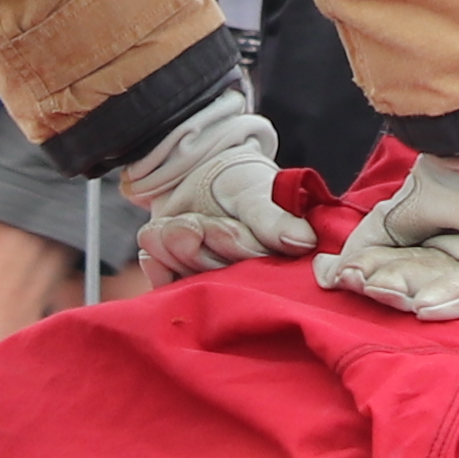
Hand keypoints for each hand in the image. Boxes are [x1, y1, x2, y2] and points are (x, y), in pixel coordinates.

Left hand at [120, 90, 313, 280]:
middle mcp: (246, 279)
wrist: (197, 171)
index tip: (218, 225)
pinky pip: (164, 286)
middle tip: (189, 223)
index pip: (254, 268)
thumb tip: (304, 242)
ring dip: (172, 246)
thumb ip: (273, 219)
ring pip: (187, 277)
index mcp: (276, 261)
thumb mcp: (256, 192)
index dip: (230, 246)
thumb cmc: (237, 181)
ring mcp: (212, 283)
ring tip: (171, 224)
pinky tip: (156, 237)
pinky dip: (155, 262)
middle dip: (197, 245)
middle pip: (216, 276)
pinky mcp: (184, 284)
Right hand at [319, 134, 458, 317]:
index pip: (407, 276)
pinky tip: (422, 306)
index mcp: (449, 259)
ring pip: (449, 293)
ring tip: (380, 291)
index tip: (347, 276)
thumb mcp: (396, 216)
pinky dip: (452, 299)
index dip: (375, 277)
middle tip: (361, 283)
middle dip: (390, 287)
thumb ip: (362, 249)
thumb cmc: (449, 173)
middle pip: (425, 287)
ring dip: (412, 294)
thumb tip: (325, 276)